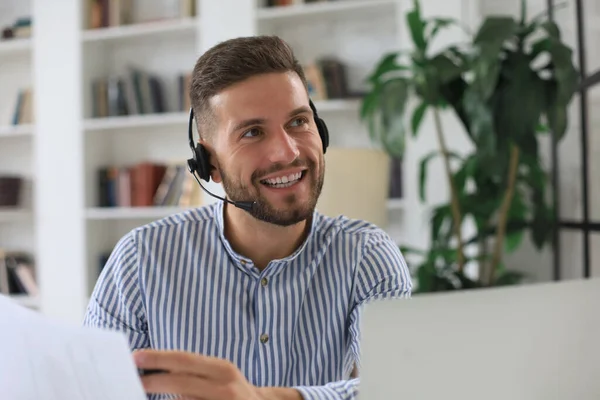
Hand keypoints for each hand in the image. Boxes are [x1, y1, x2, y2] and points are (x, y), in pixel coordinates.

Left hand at [132, 349, 301, 399]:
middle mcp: (225, 386)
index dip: (158, 357)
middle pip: (181, 381)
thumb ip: (193, 373)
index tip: (135, 357)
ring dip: (163, 399)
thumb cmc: (231, 392)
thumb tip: (154, 371)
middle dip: (153, 379)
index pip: (184, 359)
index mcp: (222, 369)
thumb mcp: (218, 375)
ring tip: (140, 392)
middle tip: (130, 378)